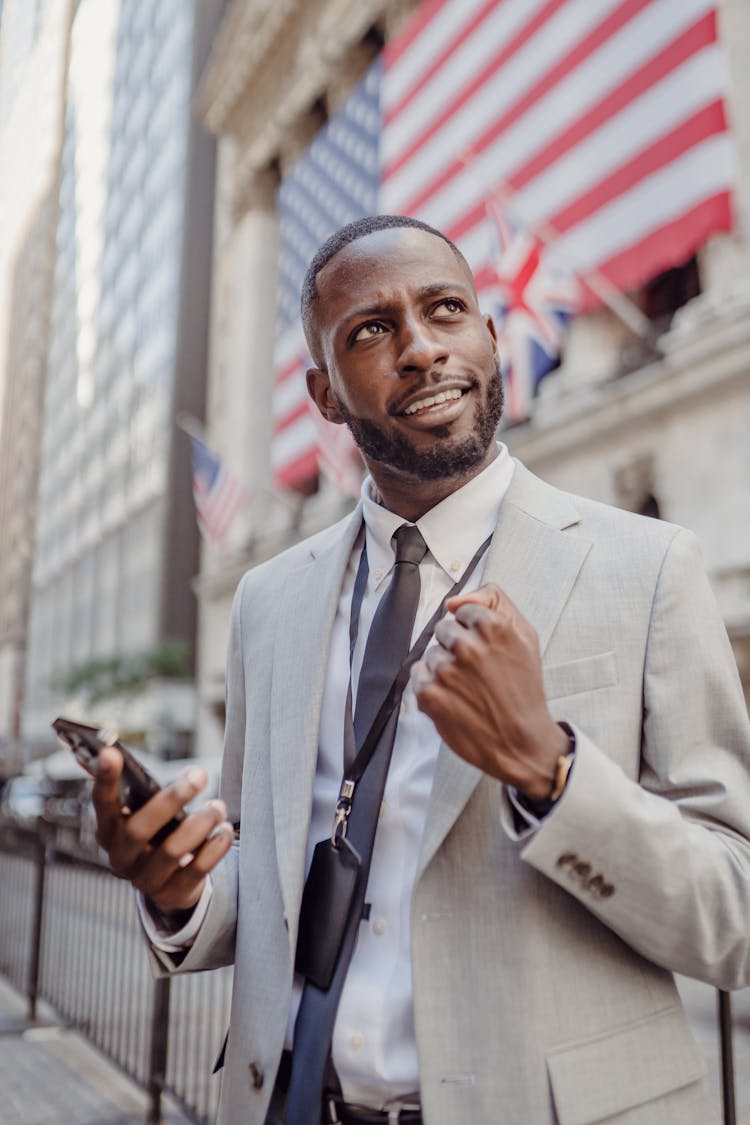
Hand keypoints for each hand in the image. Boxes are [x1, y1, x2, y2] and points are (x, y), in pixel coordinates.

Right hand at [92, 747, 233, 916]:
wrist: (171, 880)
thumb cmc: (159, 831)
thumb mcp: (148, 812)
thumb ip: (152, 791)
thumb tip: (178, 770)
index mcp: (109, 830)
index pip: (103, 803)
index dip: (105, 780)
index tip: (111, 752)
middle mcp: (120, 857)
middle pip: (140, 829)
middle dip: (172, 800)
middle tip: (199, 777)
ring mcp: (144, 880)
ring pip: (172, 850)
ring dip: (201, 822)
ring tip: (218, 806)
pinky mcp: (172, 894)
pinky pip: (196, 870)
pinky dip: (215, 847)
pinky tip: (225, 831)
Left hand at [410, 583, 568, 798]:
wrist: (521, 743)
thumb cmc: (524, 691)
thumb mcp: (525, 637)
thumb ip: (494, 602)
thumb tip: (454, 599)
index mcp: (492, 627)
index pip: (463, 610)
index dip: (473, 629)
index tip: (485, 648)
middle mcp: (467, 646)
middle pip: (444, 629)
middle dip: (457, 646)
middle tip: (477, 671)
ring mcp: (446, 671)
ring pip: (432, 653)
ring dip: (445, 668)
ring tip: (468, 688)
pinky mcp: (430, 694)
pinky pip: (417, 675)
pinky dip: (431, 686)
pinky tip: (452, 698)